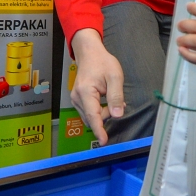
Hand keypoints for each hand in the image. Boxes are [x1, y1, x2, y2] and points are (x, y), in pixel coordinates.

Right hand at [70, 29, 124, 145]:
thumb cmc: (102, 63)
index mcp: (85, 93)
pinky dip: (99, 109)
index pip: (93, 116)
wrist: (89, 53)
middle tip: (119, 102)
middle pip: (93, 118)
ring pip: (91, 116)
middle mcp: (77, 98)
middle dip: (106, 115)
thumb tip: (117, 115)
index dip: (99, 130)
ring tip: (113, 98)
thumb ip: (116, 97)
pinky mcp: (78, 100)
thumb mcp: (115, 77)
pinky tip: (107, 100)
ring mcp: (76, 99)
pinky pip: (89, 111)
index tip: (103, 141)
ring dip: (103, 112)